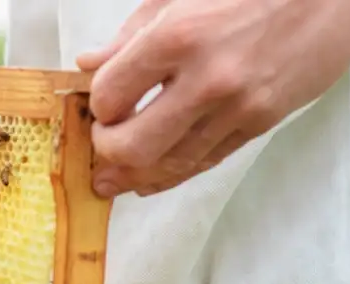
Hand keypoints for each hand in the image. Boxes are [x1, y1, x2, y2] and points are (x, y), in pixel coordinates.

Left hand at [76, 0, 349, 197]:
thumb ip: (129, 37)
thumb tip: (89, 65)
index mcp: (176, 37)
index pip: (111, 96)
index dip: (98, 108)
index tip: (100, 106)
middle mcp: (207, 79)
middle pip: (133, 146)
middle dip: (107, 152)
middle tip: (103, 143)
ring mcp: (237, 107)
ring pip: (170, 165)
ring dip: (134, 176)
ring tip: (114, 180)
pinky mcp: (260, 124)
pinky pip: (205, 162)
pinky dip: (172, 174)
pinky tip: (150, 180)